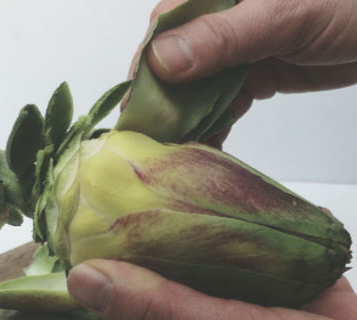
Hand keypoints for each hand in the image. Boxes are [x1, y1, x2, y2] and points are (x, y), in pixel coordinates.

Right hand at [128, 0, 356, 146]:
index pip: (165, 28)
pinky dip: (214, 125)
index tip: (136, 111)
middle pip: (177, 63)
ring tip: (177, 152)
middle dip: (165, 103)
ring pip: (198, 88)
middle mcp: (219, 19)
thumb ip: (222, 37)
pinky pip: (222, 102)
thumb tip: (160, 62)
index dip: (146, 70)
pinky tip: (206, 146)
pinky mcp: (251, 75)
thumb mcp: (283, 15)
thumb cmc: (347, 5)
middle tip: (154, 142)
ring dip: (188, 120)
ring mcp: (235, 50)